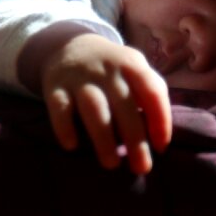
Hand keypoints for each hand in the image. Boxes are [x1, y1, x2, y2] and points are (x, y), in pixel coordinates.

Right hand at [19, 25, 171, 174]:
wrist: (71, 47)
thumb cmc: (113, 71)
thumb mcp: (135, 70)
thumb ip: (150, 94)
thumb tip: (159, 138)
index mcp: (132, 64)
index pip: (152, 90)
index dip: (160, 120)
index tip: (160, 147)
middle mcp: (107, 69)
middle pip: (124, 104)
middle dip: (135, 139)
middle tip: (141, 167)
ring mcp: (79, 77)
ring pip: (94, 107)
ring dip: (104, 137)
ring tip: (111, 163)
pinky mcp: (55, 86)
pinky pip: (60, 107)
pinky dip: (65, 127)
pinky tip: (72, 146)